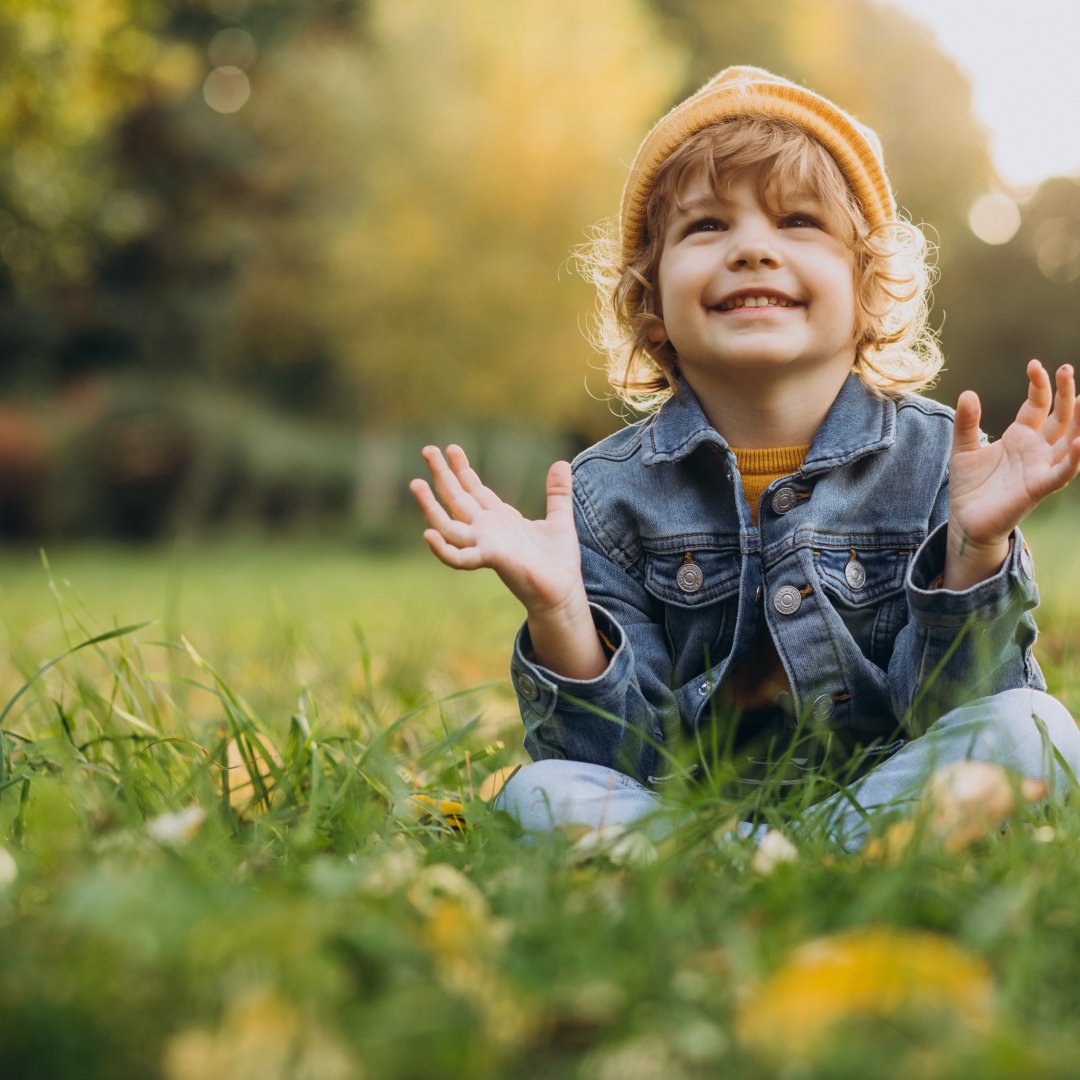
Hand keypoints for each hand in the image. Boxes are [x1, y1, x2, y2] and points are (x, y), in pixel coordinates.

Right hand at [409, 444, 585, 619]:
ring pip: (448, 524)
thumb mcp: (560, 519)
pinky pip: (460, 557)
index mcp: (500, 518)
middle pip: (457, 498)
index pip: (474, 489)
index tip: (451, 448)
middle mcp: (487, 530)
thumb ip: (557, 492)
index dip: (462, 469)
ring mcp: (485, 545)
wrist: (563, 591)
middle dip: (442, 475)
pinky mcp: (491, 560)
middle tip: (427, 450)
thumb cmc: (558, 561)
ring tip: (416, 483)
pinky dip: (443, 548)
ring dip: (430, 505)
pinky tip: (428, 534)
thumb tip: (561, 462)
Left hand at [945, 360, 1079, 586]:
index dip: (1039, 385)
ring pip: (1070, 441)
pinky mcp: (1039, 487)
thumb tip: (967, 393)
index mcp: (1020, 436)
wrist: (966, 521)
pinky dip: (1075, 458)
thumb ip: (966, 423)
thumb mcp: (962, 448)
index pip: (1037, 405)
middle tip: (1066, 368)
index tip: (1034, 365)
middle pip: (1059, 417)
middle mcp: (1036, 449)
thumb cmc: (970, 486)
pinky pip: (1063, 472)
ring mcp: (1040, 467)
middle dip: (1065, 393)